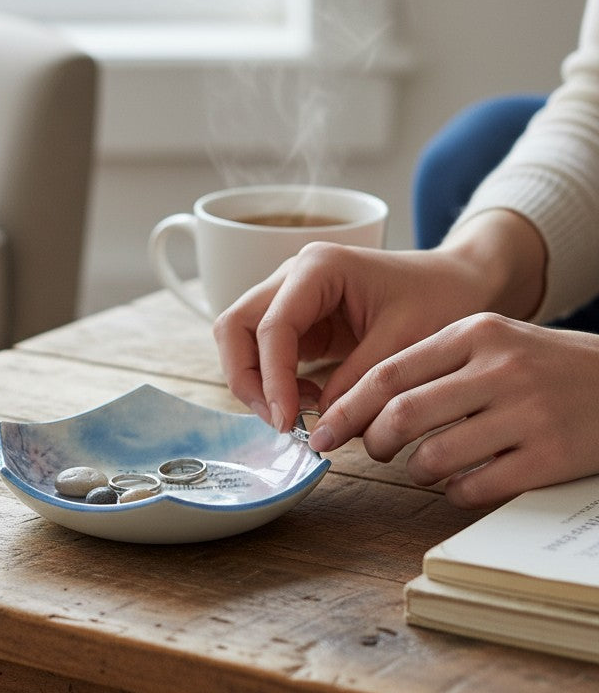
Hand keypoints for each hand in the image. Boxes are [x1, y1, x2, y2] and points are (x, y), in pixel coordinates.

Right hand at [213, 241, 492, 430]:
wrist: (457, 283)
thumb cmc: (439, 299)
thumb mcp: (406, 342)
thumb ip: (360, 382)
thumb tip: (321, 425)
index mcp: (318, 267)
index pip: (272, 326)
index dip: (272, 378)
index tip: (288, 421)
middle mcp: (293, 276)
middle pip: (234, 326)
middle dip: (246, 378)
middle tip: (278, 420)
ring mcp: (290, 296)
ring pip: (240, 340)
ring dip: (255, 382)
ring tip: (296, 414)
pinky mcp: (297, 321)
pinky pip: (264, 353)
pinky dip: (274, 383)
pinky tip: (309, 401)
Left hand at [308, 314, 598, 507]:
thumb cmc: (545, 365)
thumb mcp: (493, 341)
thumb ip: (433, 364)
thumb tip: (362, 404)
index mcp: (476, 333)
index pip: (389, 373)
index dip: (347, 408)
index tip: (322, 431)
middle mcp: (500, 368)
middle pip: (402, 415)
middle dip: (372, 441)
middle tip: (370, 451)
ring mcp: (528, 413)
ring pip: (434, 456)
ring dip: (413, 471)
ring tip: (420, 467)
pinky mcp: (552, 456)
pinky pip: (475, 486)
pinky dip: (454, 491)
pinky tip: (460, 482)